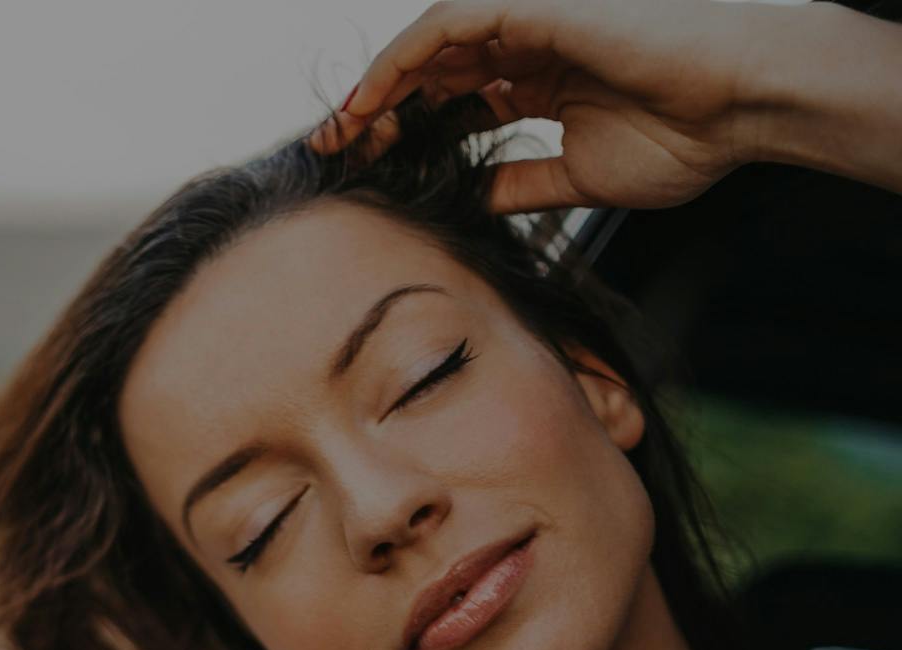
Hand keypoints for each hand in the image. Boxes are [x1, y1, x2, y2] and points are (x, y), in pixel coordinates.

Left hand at [305, 0, 780, 214]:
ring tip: (342, 130)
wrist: (737, 107)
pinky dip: (403, 59)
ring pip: (431, 46)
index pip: (457, 104)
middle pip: (434, 74)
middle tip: (337, 152)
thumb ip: (518, 184)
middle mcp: (530, 47)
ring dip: (380, 86)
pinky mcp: (534, 6)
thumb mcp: (576, 178)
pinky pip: (448, 25)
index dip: (410, 134)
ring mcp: (532, 23)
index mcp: (543, 83)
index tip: (371, 171)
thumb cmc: (683, 138)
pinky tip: (372, 98)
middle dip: (380, 112)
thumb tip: (469, 204)